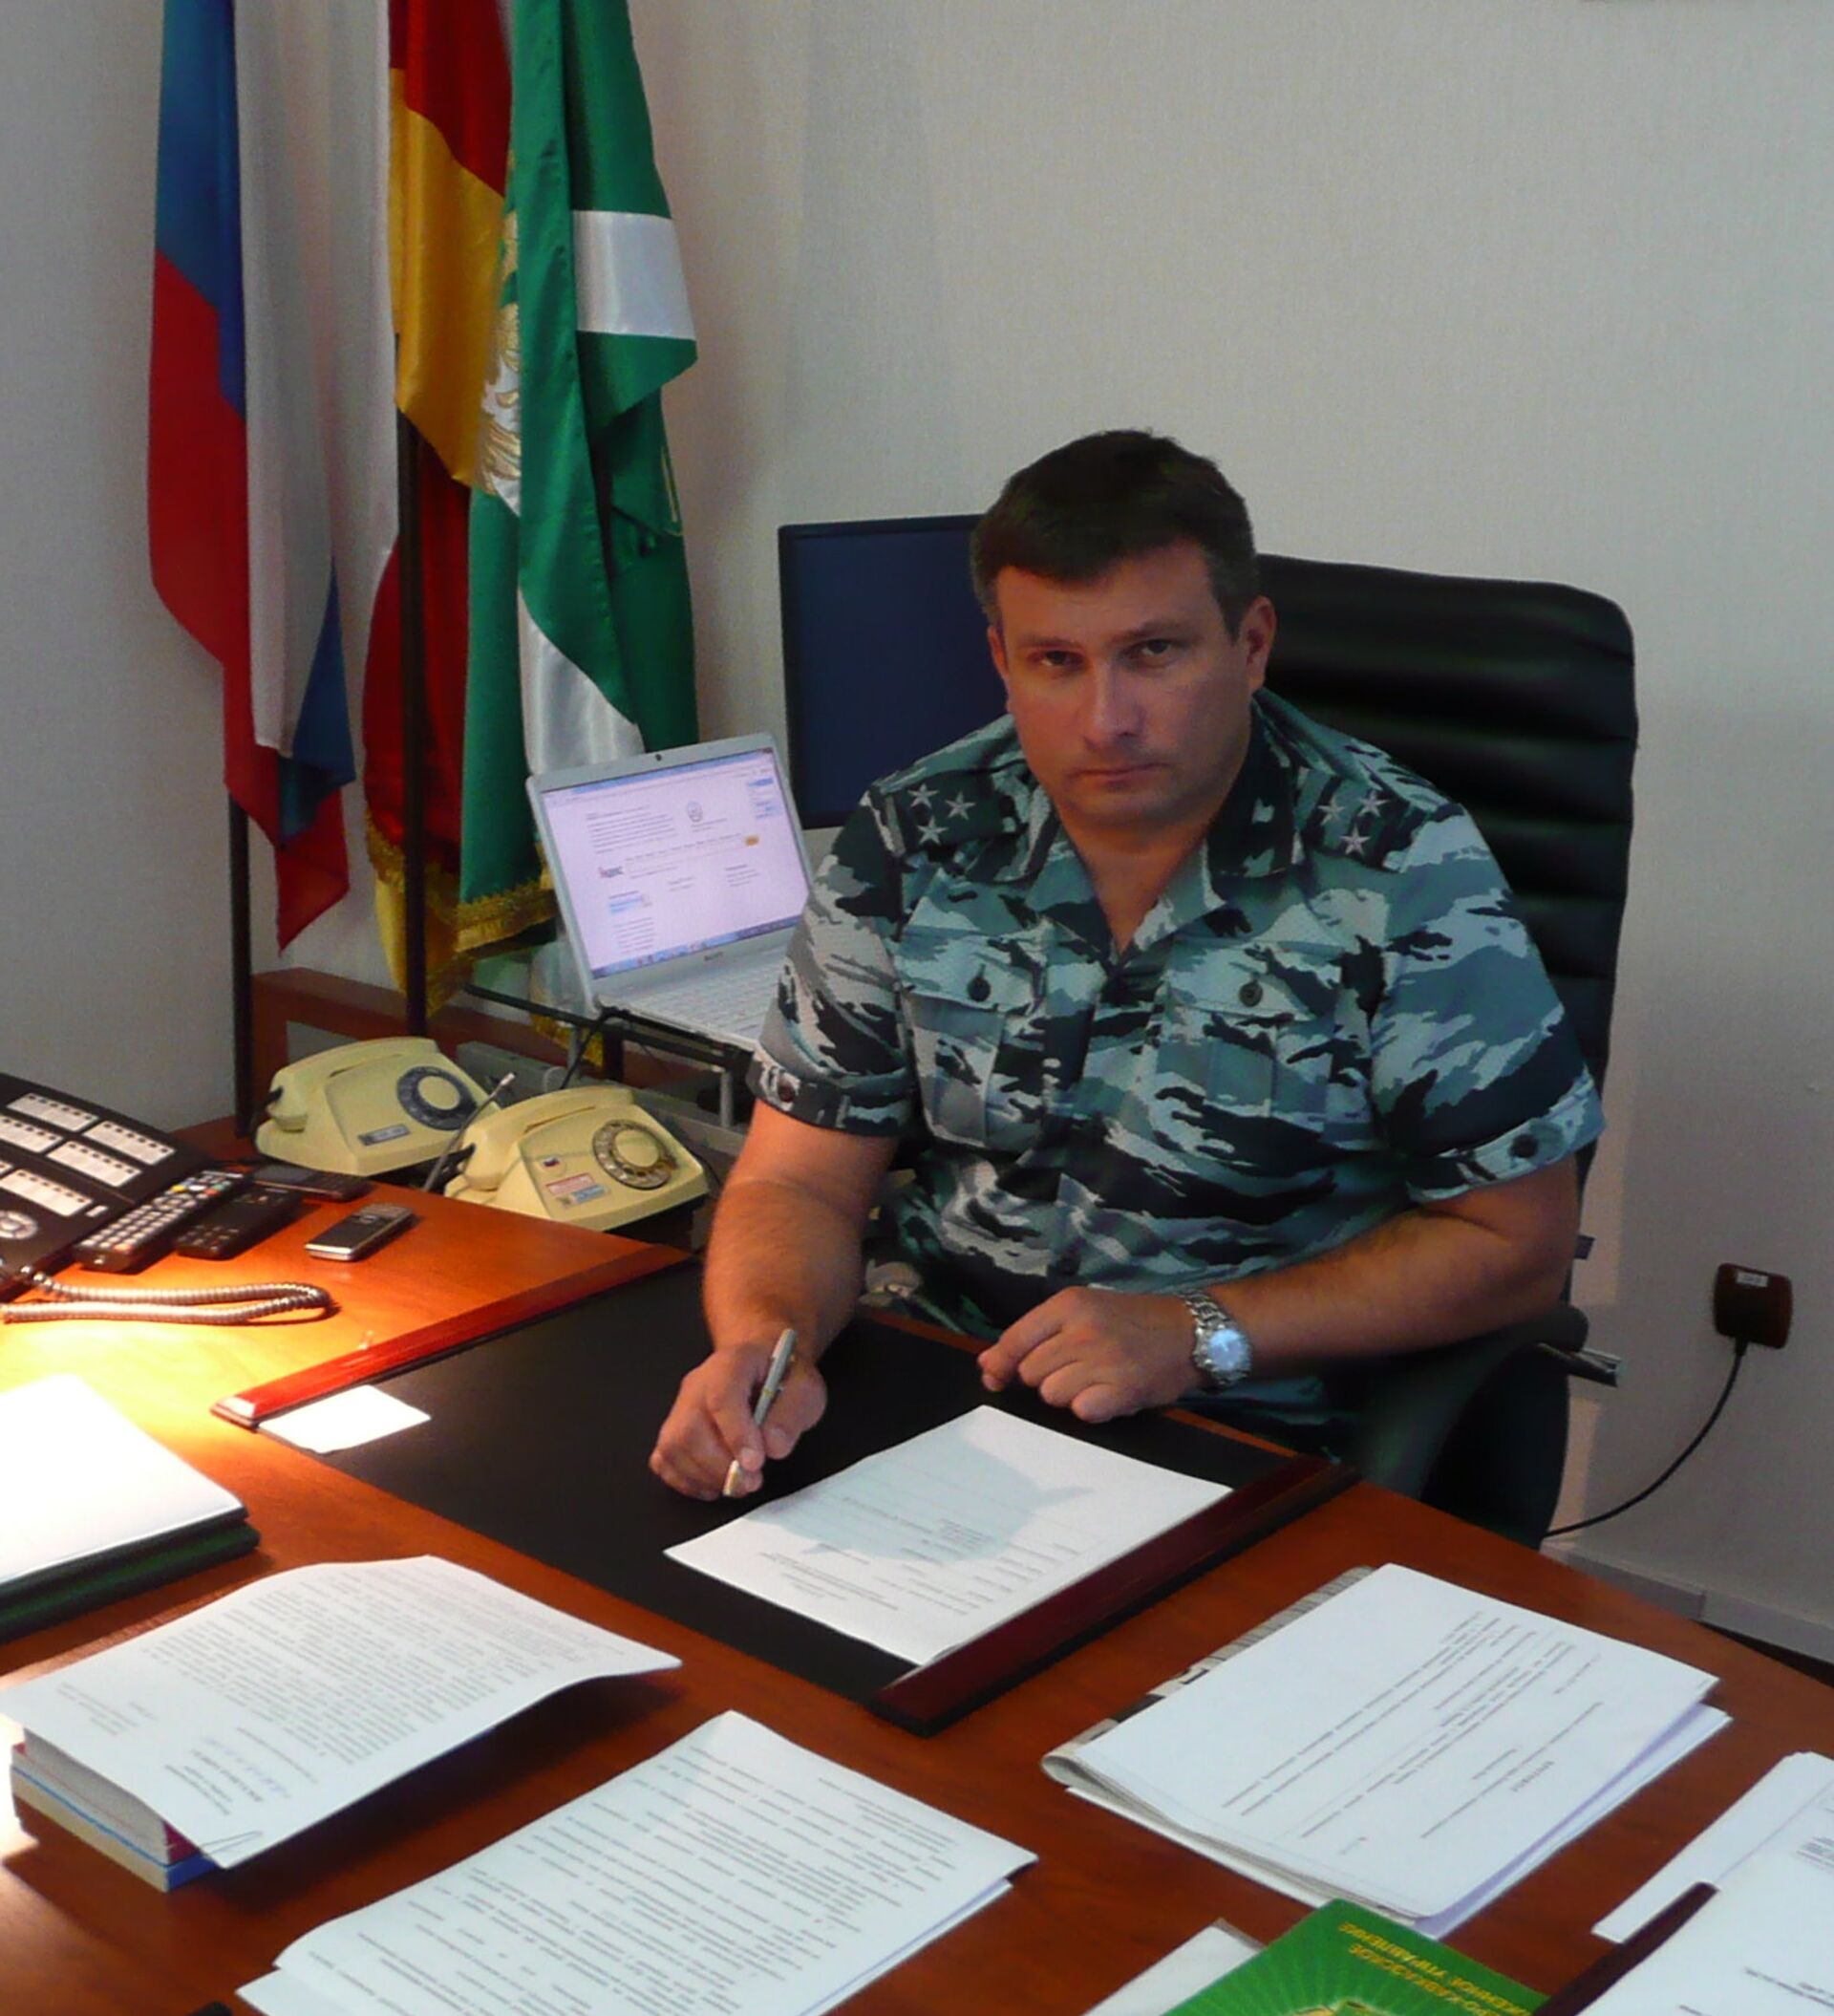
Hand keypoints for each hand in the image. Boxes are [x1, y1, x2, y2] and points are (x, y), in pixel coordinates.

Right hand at [649, 1343, 827, 1499]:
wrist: (761, 1366)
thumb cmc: (782, 1378)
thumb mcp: (805, 1389)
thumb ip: (793, 1414)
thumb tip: (773, 1447)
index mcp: (733, 1363)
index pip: (723, 1397)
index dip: (737, 1434)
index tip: (755, 1463)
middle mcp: (698, 1383)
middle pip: (691, 1427)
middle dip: (720, 1465)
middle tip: (752, 1482)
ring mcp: (680, 1406)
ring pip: (673, 1446)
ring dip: (705, 1477)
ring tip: (737, 1484)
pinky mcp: (673, 1428)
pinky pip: (664, 1458)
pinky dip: (685, 1480)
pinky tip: (712, 1485)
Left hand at [977, 1288, 1193, 1423]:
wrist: (1190, 1332)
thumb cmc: (1133, 1321)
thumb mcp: (1083, 1310)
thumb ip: (1034, 1334)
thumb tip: (987, 1365)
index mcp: (1068, 1304)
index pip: (1014, 1341)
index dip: (1000, 1365)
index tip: (995, 1377)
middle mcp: (1082, 1330)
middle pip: (1030, 1373)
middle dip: (1044, 1377)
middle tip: (1074, 1369)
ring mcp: (1103, 1361)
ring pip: (1052, 1395)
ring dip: (1068, 1394)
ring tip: (1093, 1381)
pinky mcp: (1123, 1390)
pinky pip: (1081, 1412)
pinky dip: (1090, 1408)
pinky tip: (1106, 1395)